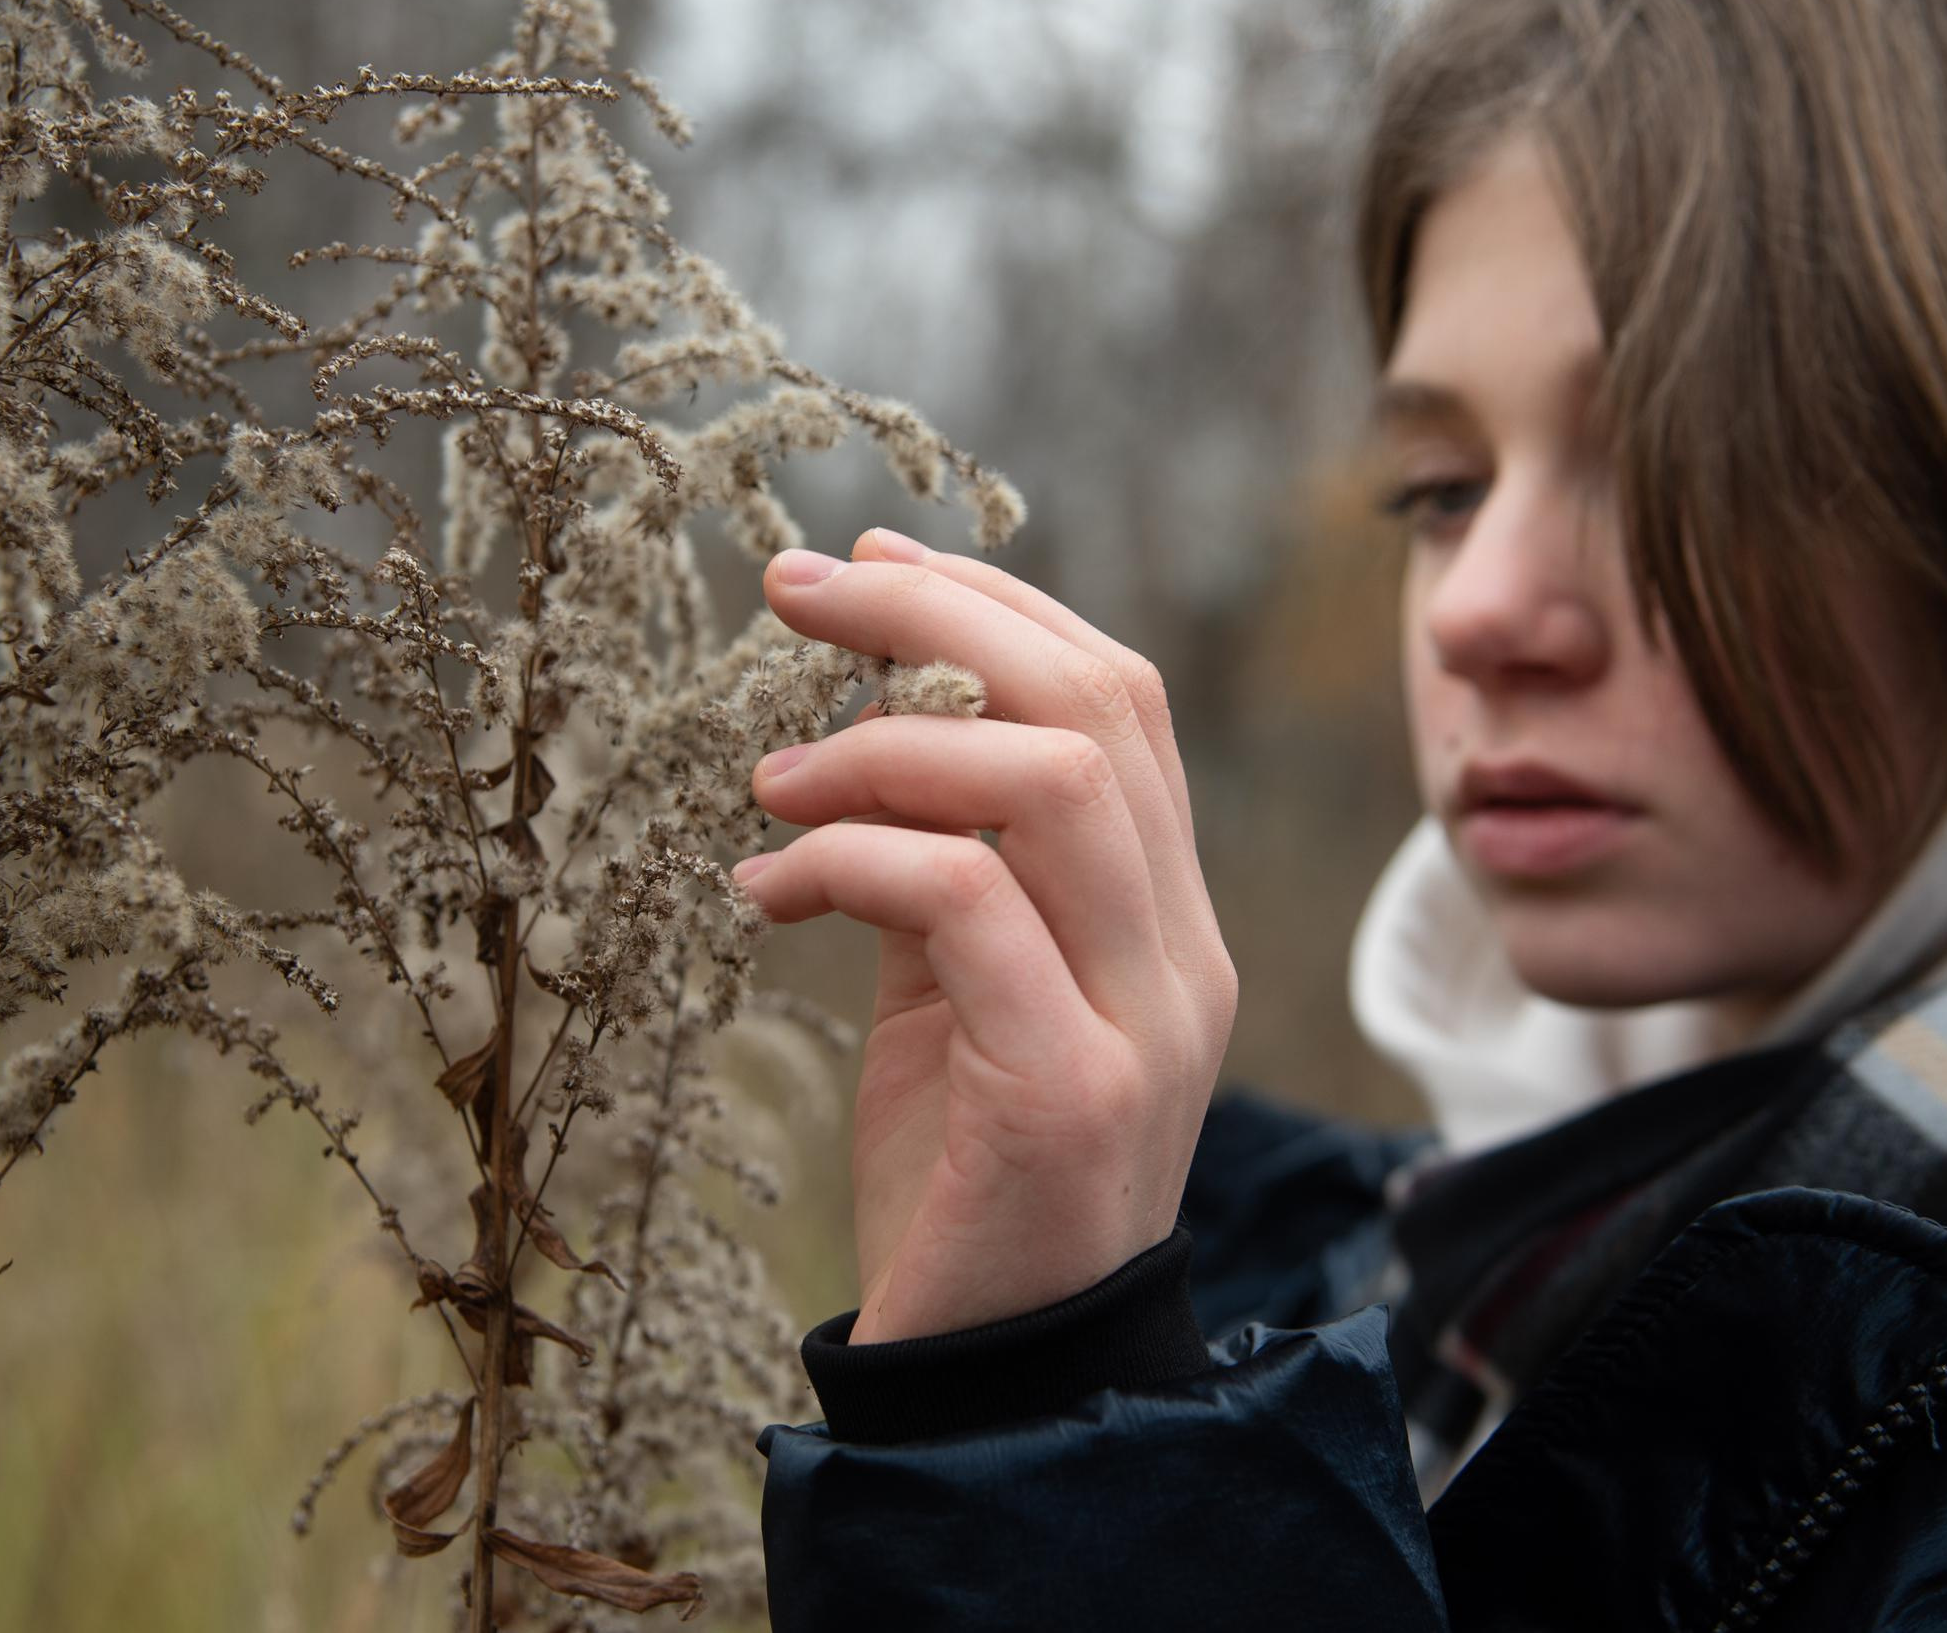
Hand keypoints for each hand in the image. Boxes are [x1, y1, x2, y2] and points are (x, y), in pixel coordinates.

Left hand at [734, 529, 1237, 1344]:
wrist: (991, 1382)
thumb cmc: (959, 1177)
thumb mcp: (950, 994)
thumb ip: (941, 862)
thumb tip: (868, 710)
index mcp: (1163, 920)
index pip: (1120, 703)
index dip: (996, 609)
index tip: (869, 563)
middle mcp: (1183, 957)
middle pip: (1098, 706)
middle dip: (940, 620)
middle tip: (796, 588)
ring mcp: (1143, 1023)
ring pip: (1056, 782)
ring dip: (886, 745)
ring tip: (767, 779)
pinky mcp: (1067, 1092)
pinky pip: (966, 905)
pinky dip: (852, 861)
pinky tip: (763, 890)